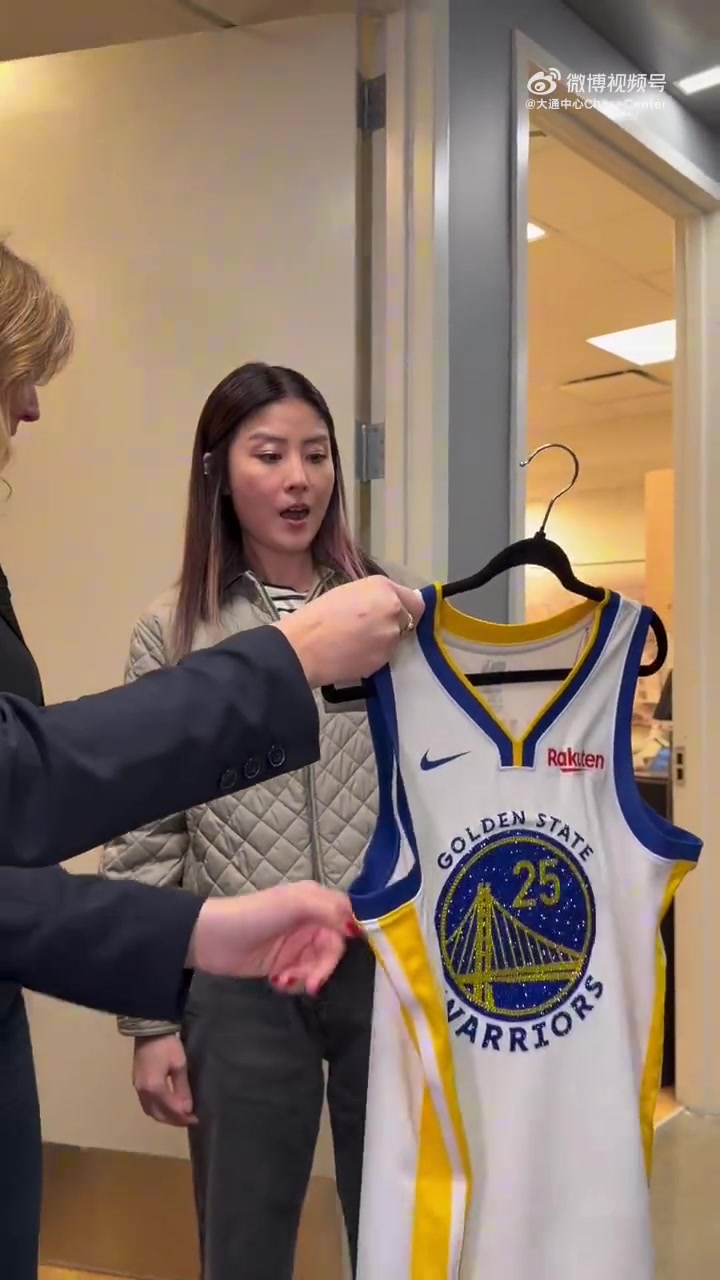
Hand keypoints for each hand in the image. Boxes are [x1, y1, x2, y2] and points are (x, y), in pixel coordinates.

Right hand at [132, 1034, 196, 1126]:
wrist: (149, 1030)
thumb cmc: (167, 1045)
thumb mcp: (179, 1065)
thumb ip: (182, 1089)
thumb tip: (187, 1109)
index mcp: (154, 1088)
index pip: (170, 1110)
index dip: (183, 1117)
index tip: (196, 1119)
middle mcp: (143, 1092)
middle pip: (158, 1114)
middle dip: (174, 1120)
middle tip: (189, 1120)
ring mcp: (137, 1088)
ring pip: (151, 1111)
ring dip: (165, 1117)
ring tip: (179, 1116)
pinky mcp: (137, 1083)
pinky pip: (146, 1104)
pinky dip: (157, 1110)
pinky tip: (166, 1108)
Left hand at [186, 881, 356, 994]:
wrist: (211, 939)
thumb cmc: (254, 915)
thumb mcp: (293, 904)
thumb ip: (329, 910)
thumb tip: (357, 928)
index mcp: (316, 900)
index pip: (348, 918)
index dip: (352, 936)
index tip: (349, 955)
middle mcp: (311, 921)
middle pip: (335, 948)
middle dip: (323, 967)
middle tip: (310, 983)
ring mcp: (298, 944)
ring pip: (320, 966)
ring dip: (306, 977)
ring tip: (283, 980)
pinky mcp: (285, 964)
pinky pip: (303, 977)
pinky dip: (293, 982)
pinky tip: (277, 980)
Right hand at [276, 575, 423, 686]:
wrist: (303, 646)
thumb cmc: (317, 615)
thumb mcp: (348, 592)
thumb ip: (374, 597)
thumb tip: (387, 605)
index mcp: (383, 588)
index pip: (414, 600)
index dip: (405, 608)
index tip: (394, 613)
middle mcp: (394, 610)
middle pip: (409, 620)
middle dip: (396, 624)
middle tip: (371, 629)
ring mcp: (391, 637)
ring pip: (397, 640)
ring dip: (384, 641)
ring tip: (358, 643)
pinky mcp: (384, 660)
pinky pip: (385, 656)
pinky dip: (375, 656)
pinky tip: (354, 654)